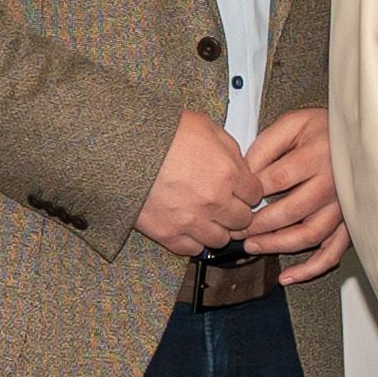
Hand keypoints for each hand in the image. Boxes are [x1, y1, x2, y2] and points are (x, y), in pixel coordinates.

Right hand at [140, 110, 261, 258]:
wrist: (122, 147)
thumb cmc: (162, 133)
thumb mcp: (204, 126)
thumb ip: (229, 148)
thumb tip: (239, 165)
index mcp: (227, 174)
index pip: (255, 194)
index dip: (247, 190)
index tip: (239, 189)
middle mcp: (214, 202)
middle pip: (242, 220)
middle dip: (236, 211)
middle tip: (224, 203)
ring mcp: (191, 221)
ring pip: (220, 239)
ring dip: (217, 228)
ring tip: (206, 216)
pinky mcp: (168, 234)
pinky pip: (192, 249)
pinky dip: (193, 241)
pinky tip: (188, 227)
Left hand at [244, 108, 349, 283]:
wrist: (360, 135)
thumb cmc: (325, 128)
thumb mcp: (292, 123)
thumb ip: (266, 145)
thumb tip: (244, 173)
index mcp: (316, 157)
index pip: (275, 180)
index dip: (251, 192)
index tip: (236, 198)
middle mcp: (332, 184)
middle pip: (290, 212)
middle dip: (257, 225)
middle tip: (237, 229)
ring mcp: (342, 206)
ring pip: (309, 235)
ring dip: (277, 245)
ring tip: (253, 246)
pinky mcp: (348, 223)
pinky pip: (332, 252)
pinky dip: (311, 268)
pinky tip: (288, 276)